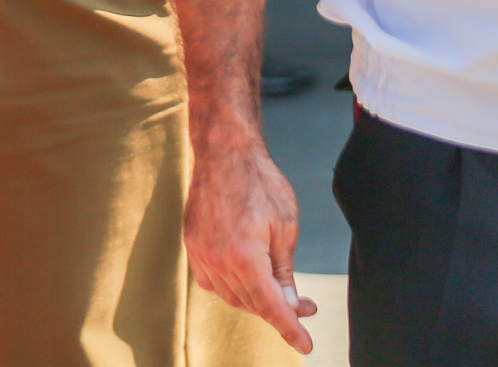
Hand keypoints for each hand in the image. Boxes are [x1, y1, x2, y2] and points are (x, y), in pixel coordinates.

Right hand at [184, 124, 315, 353]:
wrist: (224, 152)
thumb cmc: (259, 183)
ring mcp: (200, 252)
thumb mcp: (286, 228)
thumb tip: (291, 305)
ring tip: (280, 290)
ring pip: (231, 296)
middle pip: (251, 304)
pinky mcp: (191, 243)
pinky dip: (231, 287)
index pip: (270, 307)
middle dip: (279, 310)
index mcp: (244, 257)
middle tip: (305, 306)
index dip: (290, 330)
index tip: (305, 346)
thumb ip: (285, 272)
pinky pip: (212, 281)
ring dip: (256, 300)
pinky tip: (247, 279)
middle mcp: (217, 260)